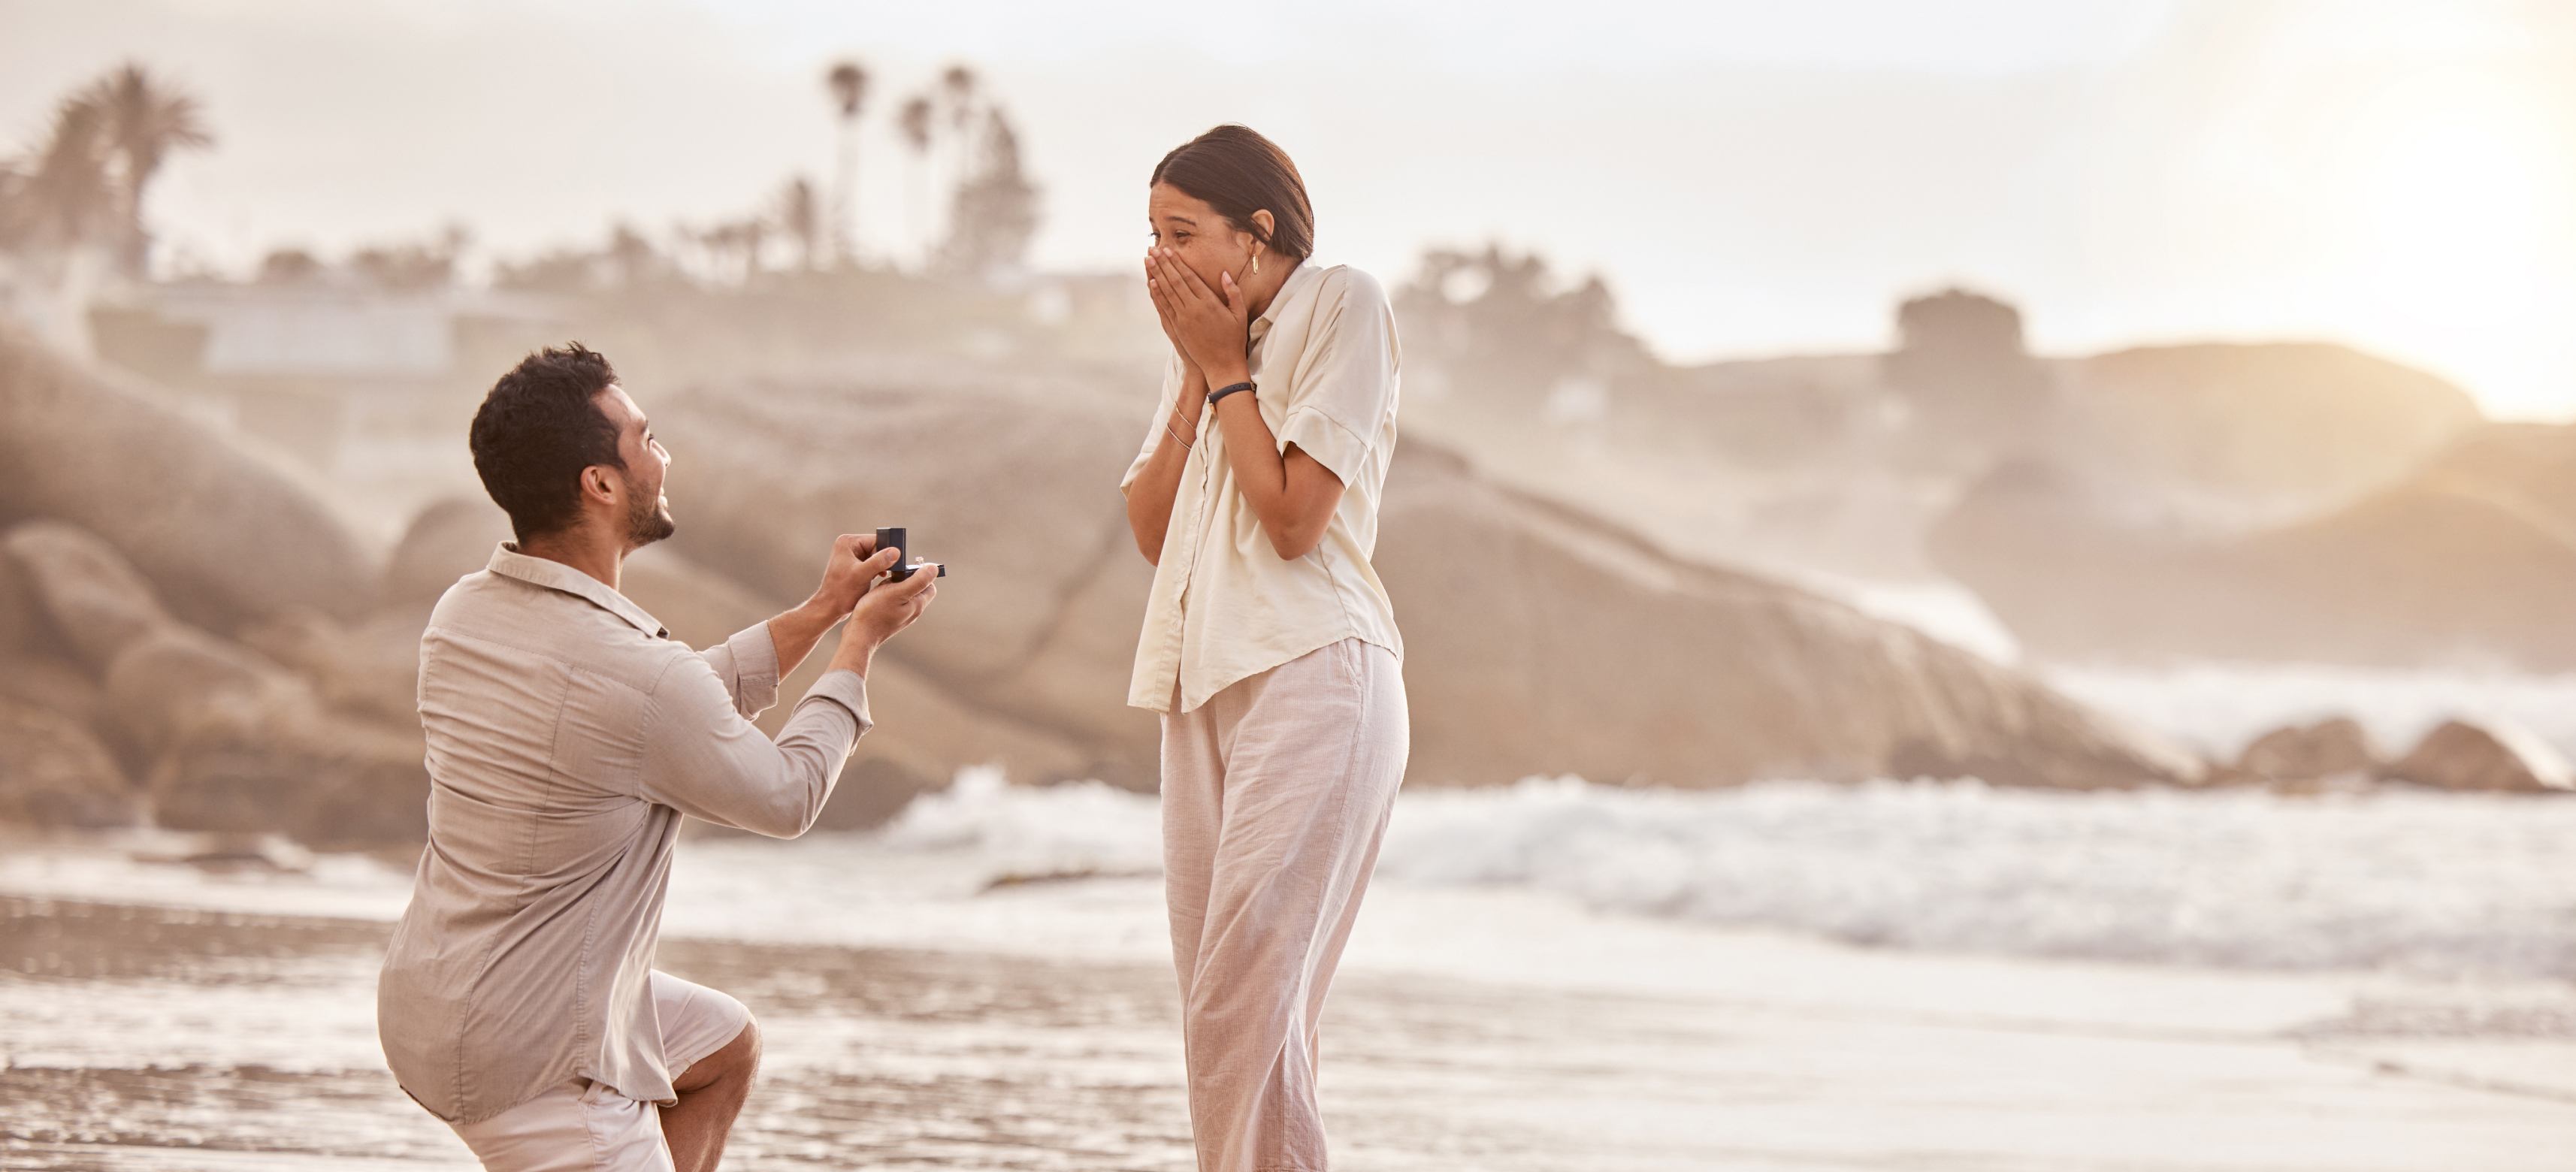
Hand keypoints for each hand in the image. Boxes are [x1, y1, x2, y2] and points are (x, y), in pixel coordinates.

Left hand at [806, 534, 897, 618]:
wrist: (830, 608)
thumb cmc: (841, 591)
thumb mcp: (862, 574)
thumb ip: (879, 561)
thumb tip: (895, 551)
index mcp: (847, 542)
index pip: (876, 540)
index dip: (884, 552)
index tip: (889, 565)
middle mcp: (849, 546)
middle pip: (877, 548)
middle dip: (881, 561)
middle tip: (879, 573)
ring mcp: (851, 556)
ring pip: (876, 557)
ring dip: (879, 567)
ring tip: (873, 577)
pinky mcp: (854, 566)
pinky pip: (872, 564)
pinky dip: (875, 572)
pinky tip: (873, 579)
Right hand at [830, 557, 939, 674]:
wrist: (859, 635)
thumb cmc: (875, 613)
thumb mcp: (897, 592)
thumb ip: (917, 581)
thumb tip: (934, 569)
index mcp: (918, 605)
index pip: (929, 585)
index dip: (921, 574)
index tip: (906, 569)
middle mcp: (912, 611)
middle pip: (916, 588)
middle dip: (905, 579)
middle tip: (891, 578)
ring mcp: (901, 616)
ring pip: (903, 593)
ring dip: (893, 586)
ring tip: (881, 588)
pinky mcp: (890, 617)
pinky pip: (892, 600)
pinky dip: (885, 594)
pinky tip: (876, 595)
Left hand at [1147, 248, 1249, 386]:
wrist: (1222, 365)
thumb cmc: (1234, 339)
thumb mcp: (1240, 314)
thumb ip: (1233, 293)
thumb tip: (1225, 274)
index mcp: (1209, 303)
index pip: (1189, 277)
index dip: (1177, 262)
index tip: (1169, 250)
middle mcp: (1193, 309)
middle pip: (1174, 281)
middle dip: (1162, 263)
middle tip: (1152, 248)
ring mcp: (1183, 319)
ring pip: (1167, 291)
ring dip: (1156, 274)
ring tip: (1148, 260)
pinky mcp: (1177, 328)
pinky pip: (1165, 307)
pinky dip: (1157, 294)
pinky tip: (1152, 283)